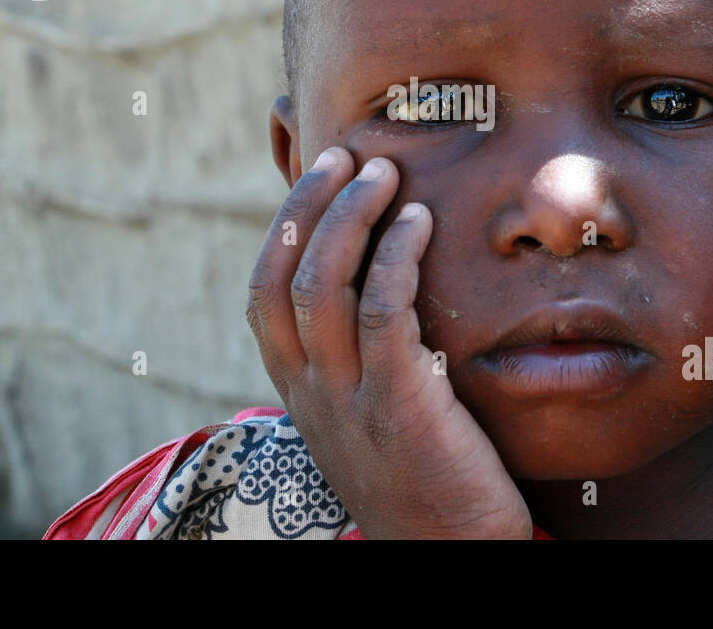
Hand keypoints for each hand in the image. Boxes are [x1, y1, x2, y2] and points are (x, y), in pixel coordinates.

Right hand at [245, 146, 531, 538]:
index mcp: (299, 390)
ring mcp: (349, 401)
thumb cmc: (422, 475)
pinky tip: (422, 224)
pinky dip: (395, 258)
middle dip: (311, 206)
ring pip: (323, 287)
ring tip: (384, 176)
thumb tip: (376, 284)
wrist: (450, 555)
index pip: (262, 293)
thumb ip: (357, 360)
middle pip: (284, 277)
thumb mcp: (367, 415)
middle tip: (351, 157)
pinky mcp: (400, 407)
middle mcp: (311, 392)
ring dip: (350, 218)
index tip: (321, 174)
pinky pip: (383, 313)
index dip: (287, 225)